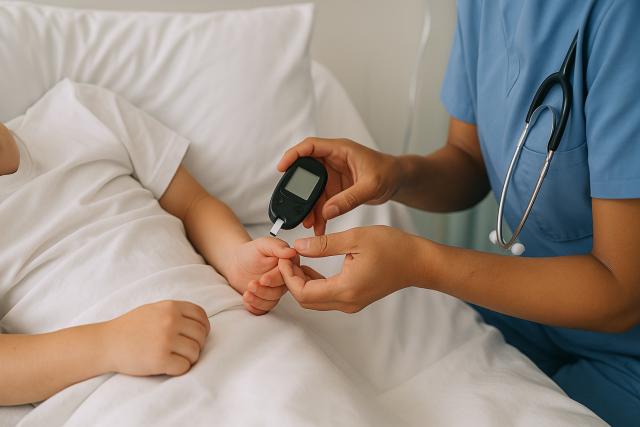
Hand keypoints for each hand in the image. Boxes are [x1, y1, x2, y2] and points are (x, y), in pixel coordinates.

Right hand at [103, 300, 210, 375]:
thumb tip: (201, 324)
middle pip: (201, 335)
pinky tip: (168, 366)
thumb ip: (175, 312)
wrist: (106, 343)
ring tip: (176, 358)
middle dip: (197, 344)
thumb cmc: (130, 327)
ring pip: (195, 352)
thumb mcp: (154, 310)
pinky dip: (179, 369)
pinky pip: (184, 367)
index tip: (197, 336)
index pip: (201, 316)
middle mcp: (170, 321)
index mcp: (170, 307)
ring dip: (189, 358)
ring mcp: (165, 340)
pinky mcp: (160, 360)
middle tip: (184, 350)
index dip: (203, 327)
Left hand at [226, 237, 296, 314]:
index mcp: (287, 265)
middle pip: (279, 291)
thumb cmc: (250, 253)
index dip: (275, 279)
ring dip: (258, 300)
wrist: (236, 262)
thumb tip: (291, 251)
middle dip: (264, 291)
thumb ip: (277, 246)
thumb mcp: (263, 244)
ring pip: (271, 301)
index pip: (286, 277)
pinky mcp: (266, 300)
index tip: (264, 279)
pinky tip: (247, 300)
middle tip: (251, 285)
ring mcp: (275, 291)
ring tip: (247, 293)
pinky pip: (263, 309)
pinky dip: (254, 307)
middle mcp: (283, 280)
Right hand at [278, 138, 399, 234]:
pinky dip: (320, 213)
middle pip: (307, 172)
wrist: (398, 180)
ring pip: (314, 190)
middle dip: (301, 192)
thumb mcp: (371, 186)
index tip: (281, 168)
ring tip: (310, 224)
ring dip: (310, 207)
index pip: (310, 146)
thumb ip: (349, 199)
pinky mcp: (336, 188)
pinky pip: (323, 201)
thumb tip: (327, 211)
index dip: (293, 155)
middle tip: (297, 208)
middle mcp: (333, 160)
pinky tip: (320, 226)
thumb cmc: (388, 173)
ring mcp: (333, 175)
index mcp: (340, 149)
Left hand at [279, 226, 424, 312]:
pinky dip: (314, 283)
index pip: (303, 293)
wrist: (418, 262)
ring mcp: (351, 303)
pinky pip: (326, 296)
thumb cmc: (393, 248)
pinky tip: (311, 265)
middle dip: (291, 280)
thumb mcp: (356, 238)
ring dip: (301, 282)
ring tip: (297, 258)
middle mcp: (347, 302)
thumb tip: (298, 246)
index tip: (284, 257)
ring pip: (315, 300)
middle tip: (287, 258)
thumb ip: (324, 244)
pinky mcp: (355, 298)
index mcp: (345, 289)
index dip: (287, 276)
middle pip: (306, 300)